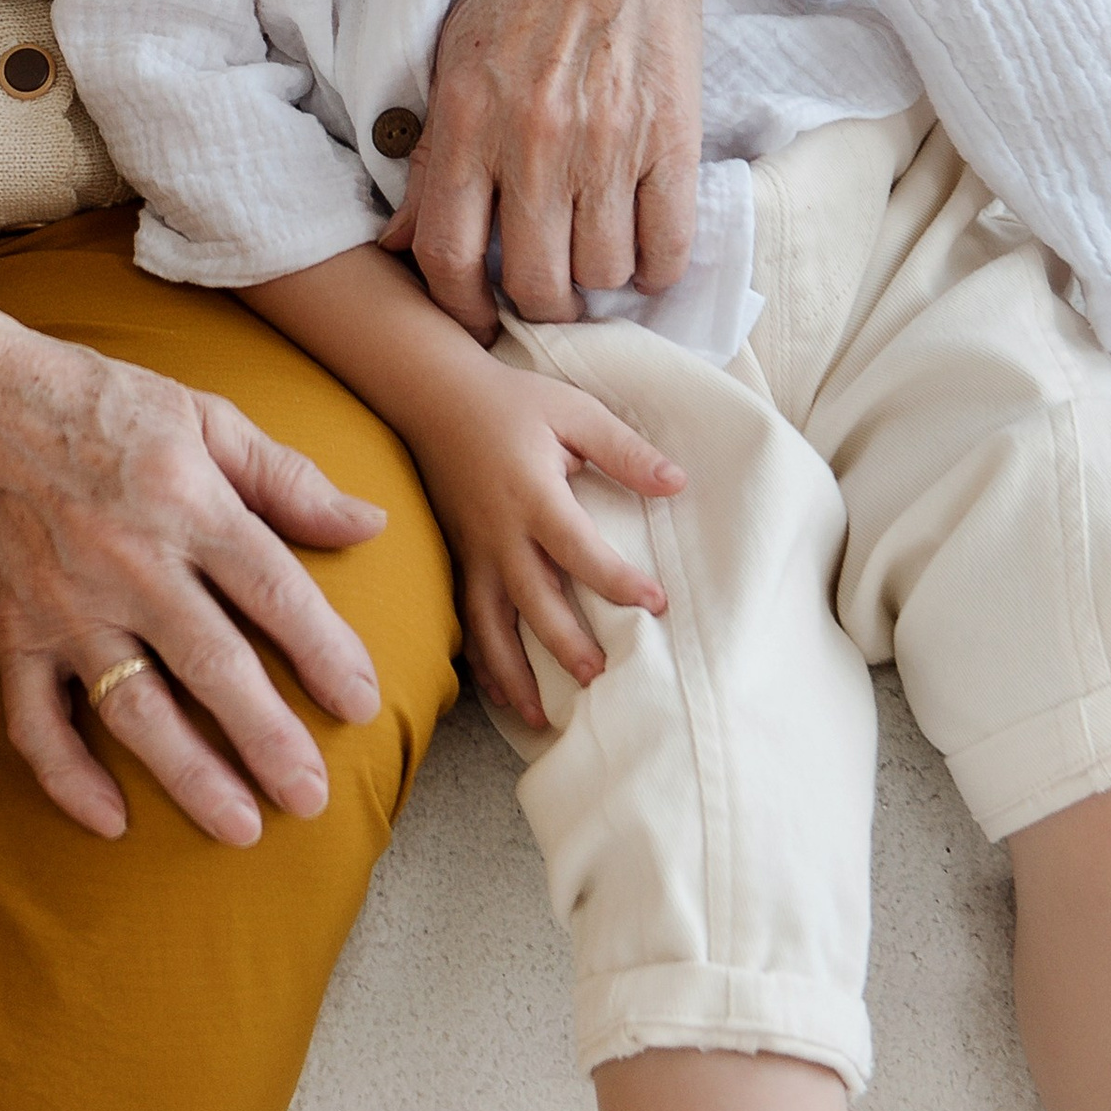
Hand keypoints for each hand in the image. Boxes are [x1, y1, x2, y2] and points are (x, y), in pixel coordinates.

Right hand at [0, 311, 387, 846]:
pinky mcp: (14, 634)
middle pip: (212, 665)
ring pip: (135, 707)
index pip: (271, 590)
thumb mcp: (204, 415)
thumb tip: (370, 524)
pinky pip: (36, 722)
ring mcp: (67, 606)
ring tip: (242, 828)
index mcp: (188, 504)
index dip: (323, 651)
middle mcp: (131, 563)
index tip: (361, 706)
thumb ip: (287, 477)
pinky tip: (113, 821)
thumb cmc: (102, 405)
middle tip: (312, 797)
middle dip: (267, 738)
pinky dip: (69, 776)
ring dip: (189, 774)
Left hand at [385, 0, 775, 334]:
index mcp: (469, 119)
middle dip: (538, 305)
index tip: (477, 317)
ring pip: (603, 275)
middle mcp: (535, 139)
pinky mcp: (674, 140)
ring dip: (598, 281)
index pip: (449, 256)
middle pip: (536, 285)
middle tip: (545, 288)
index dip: (459, 308)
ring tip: (592, 252)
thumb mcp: (453, 59)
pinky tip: (640, 242)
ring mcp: (609, 143)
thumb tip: (397, 244)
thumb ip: (430, 157)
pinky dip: (654, 265)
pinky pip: (667, 248)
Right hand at [409, 347, 680, 729]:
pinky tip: (497, 691)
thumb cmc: (512, 401)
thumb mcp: (573, 410)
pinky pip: (463, 617)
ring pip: (490, 624)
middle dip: (566, 646)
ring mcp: (472, 549)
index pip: (579, 550)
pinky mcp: (454, 557)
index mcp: (533, 494)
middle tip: (600, 679)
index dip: (618, 582)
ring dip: (514, 673)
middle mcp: (500, 532)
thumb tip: (677, 482)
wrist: (433, 394)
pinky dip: (479, 659)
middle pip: (533, 601)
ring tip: (540, 716)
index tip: (657, 605)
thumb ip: (623, 449)